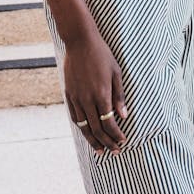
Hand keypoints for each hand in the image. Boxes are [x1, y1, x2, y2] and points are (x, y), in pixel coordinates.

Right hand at [63, 29, 127, 153]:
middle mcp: (88, 99)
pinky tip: (87, 132)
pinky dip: (81, 127)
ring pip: (84, 126)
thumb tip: (123, 116)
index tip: (123, 141)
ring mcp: (76, 97)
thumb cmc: (102, 55)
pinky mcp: (69, 94)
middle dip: (107, 142)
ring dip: (93, 140)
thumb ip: (119, 96)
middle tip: (115, 151)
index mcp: (102, 94)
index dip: (116, 135)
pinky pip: (75, 116)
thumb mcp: (116, 72)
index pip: (109, 123)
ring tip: (100, 150)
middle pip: (97, 129)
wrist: (80, 42)